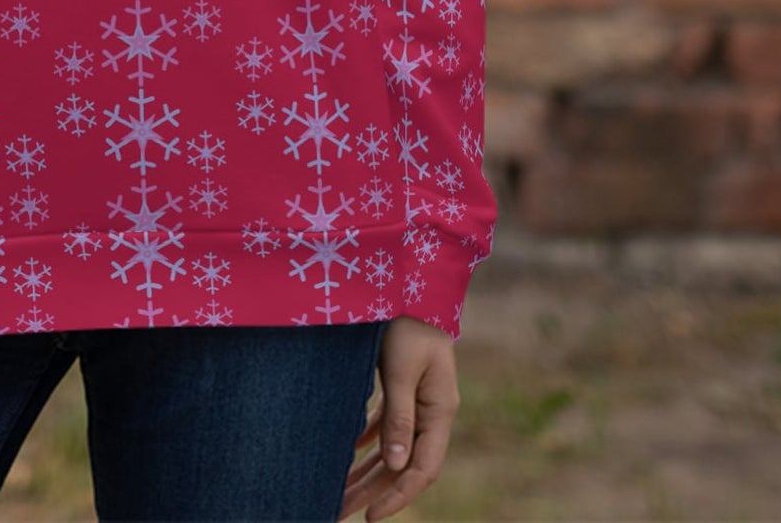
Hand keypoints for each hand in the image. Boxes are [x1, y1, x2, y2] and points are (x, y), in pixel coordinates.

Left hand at [339, 315, 458, 520]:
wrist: (408, 281)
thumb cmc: (406, 322)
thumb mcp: (401, 369)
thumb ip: (399, 416)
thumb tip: (398, 466)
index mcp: (440, 410)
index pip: (422, 468)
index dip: (398, 496)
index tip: (370, 517)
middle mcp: (431, 410)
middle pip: (404, 464)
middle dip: (374, 491)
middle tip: (340, 513)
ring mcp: (418, 398)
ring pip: (393, 447)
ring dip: (368, 470)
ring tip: (340, 494)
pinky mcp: (402, 384)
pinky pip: (386, 424)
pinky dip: (368, 440)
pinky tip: (348, 452)